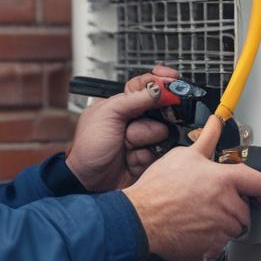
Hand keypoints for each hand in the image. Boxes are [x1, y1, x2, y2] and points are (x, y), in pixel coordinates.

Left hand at [65, 65, 179, 192]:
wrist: (88, 180)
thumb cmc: (89, 145)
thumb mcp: (107, 114)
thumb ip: (134, 99)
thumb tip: (159, 88)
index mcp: (124, 103)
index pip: (148, 85)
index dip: (162, 82)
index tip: (173, 80)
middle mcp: (136, 119)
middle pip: (161, 110)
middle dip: (150, 120)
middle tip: (135, 128)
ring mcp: (144, 138)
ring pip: (161, 132)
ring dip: (144, 140)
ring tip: (126, 146)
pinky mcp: (150, 156)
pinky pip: (160, 152)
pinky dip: (145, 156)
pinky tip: (131, 159)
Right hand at [122, 116, 260, 260]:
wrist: (140, 218)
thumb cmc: (158, 189)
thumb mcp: (183, 155)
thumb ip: (206, 139)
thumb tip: (215, 124)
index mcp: (224, 180)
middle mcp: (227, 204)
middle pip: (245, 210)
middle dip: (233, 207)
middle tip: (210, 201)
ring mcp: (220, 228)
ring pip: (233, 228)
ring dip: (222, 223)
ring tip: (199, 213)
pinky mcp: (211, 247)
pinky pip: (220, 244)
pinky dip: (211, 238)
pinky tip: (193, 227)